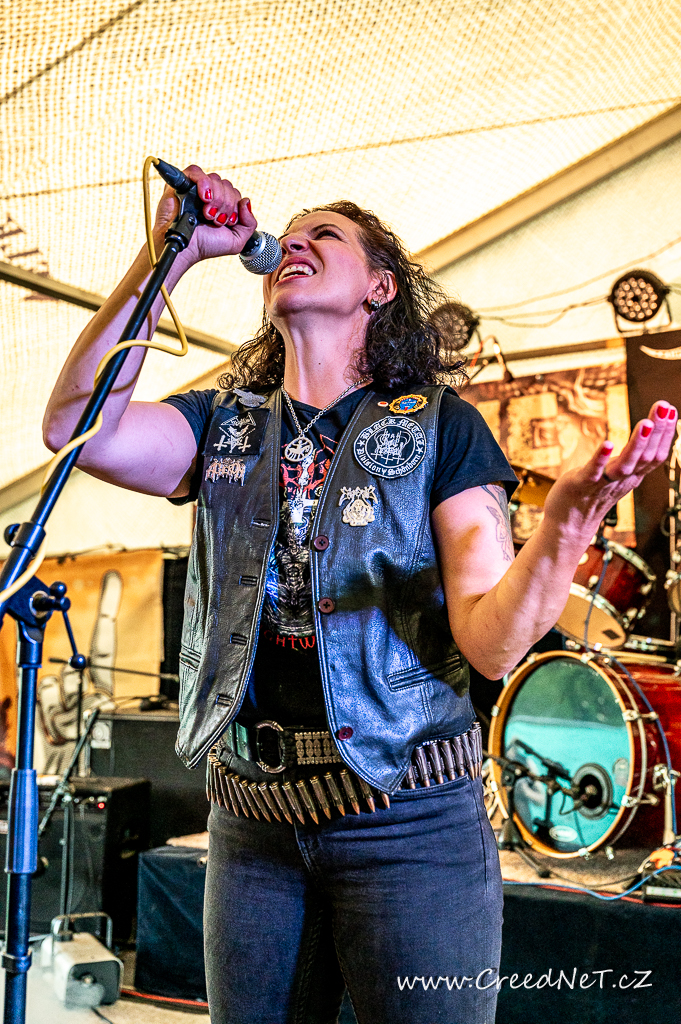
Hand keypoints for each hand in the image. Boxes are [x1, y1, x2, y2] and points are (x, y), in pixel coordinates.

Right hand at [152, 164, 256, 263]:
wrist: (186, 248)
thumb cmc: (206, 246)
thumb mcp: (237, 241)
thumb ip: (250, 223)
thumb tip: (246, 201)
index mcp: (222, 206)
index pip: (235, 194)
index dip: (235, 208)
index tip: (225, 222)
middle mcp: (210, 196)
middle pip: (227, 185)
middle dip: (226, 205)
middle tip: (215, 220)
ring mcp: (196, 189)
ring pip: (215, 179)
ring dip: (216, 198)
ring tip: (207, 214)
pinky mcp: (182, 184)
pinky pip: (196, 171)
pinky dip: (204, 183)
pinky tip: (204, 198)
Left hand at [542, 400, 677, 538]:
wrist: (568, 523)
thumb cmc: (591, 493)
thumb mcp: (618, 472)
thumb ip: (632, 455)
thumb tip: (649, 431)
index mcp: (632, 475)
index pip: (655, 455)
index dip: (665, 434)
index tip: (671, 410)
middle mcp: (622, 480)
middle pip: (645, 457)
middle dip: (657, 432)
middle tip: (664, 408)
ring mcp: (603, 483)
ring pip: (624, 465)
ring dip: (636, 445)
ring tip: (645, 423)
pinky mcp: (582, 484)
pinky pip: (593, 472)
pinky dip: (600, 458)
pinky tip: (607, 443)